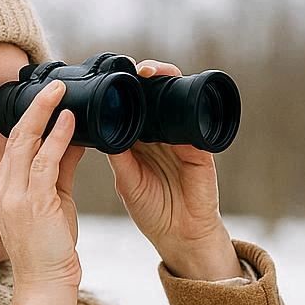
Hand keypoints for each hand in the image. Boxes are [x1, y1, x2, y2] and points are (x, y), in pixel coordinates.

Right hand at [0, 79, 85, 301]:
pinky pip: (45, 162)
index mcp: (3, 188)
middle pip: (15, 136)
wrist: (45, 284)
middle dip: (35, 107)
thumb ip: (59, 169)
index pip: (13, 143)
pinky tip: (70, 121)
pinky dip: (58, 138)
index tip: (48, 97)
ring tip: (62, 91)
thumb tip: (72, 138)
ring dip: (45, 113)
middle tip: (54, 84)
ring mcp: (15, 196)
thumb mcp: (54, 202)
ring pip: (26, 143)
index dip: (30, 117)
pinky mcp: (34, 203)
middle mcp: (3, 188)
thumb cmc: (50, 247)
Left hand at [106, 60, 240, 279]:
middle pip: (156, 98)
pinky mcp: (200, 149)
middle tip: (135, 68)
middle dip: (146, 79)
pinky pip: (195, 122)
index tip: (113, 77)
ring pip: (176, 102)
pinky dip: (186, 108)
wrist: (181, 237)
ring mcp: (182, 140)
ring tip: (151, 73)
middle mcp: (162, 136)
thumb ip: (118, 154)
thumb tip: (103, 126)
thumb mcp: (127, 180)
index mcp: (141, 142)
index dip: (125, 91)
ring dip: (166, 83)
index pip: (134, 108)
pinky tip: (175, 96)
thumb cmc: (154, 212)